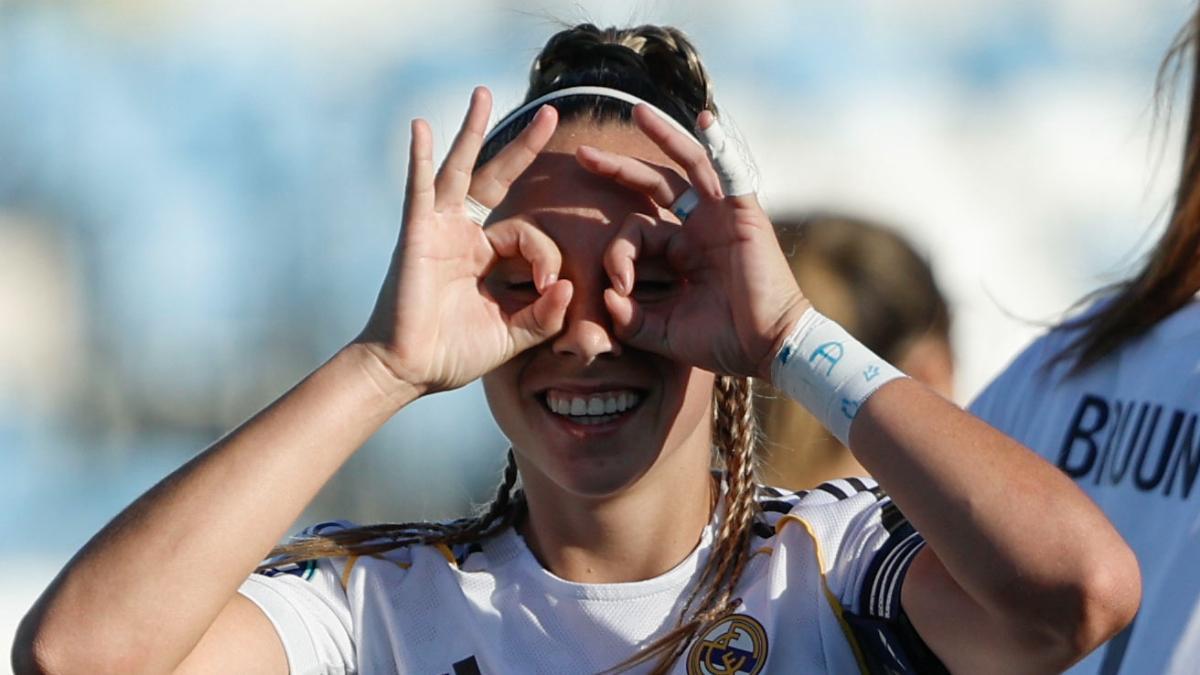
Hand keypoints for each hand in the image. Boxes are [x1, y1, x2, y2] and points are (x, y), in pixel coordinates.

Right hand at [357, 87, 572, 394]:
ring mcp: (438, 230)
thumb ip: (544, 315)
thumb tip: (568, 286)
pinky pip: (419, 188)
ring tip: (484, 94)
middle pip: (496, 178)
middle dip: (523, 147)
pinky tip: (419, 127)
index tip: (548, 287)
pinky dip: (418, 158)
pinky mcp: (416, 234)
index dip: (545, 256)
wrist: (408, 370)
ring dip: (473, 131)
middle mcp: (462, 236)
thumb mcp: (512, 334)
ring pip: (460, 170)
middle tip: (550, 114)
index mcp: (485, 257)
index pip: (527, 236)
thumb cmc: (453, 355)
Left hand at [575, 106, 808, 379]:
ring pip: (689, 165)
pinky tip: (704, 120)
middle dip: (618, 168)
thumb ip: (629, 318)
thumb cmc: (721, 341)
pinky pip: (730, 171)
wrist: (767, 348)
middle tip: (582, 154)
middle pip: (655, 186)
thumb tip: (604, 298)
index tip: (618, 288)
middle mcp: (699, 227)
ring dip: (664, 136)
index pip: (636, 233)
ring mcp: (722, 216)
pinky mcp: (743, 213)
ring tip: (638, 112)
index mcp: (679, 252)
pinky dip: (720, 144)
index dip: (618, 256)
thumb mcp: (662, 331)